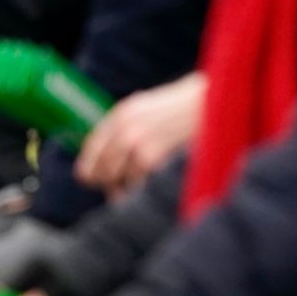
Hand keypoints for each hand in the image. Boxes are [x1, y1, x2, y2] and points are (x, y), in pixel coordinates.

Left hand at [76, 73, 204, 194]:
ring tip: (129, 190)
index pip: (92, 147)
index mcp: (121, 114)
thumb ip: (125, 128)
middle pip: (100, 167)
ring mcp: (136, 143)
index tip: (87, 178)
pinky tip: (144, 187)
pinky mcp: (150, 158)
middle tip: (113, 189)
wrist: (209, 105)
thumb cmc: (181, 110)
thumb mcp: (146, 109)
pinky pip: (134, 183)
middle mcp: (123, 128)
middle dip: (104, 182)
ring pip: (114, 178)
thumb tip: (105, 159)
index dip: (88, 166)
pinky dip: (137, 190)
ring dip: (121, 188)